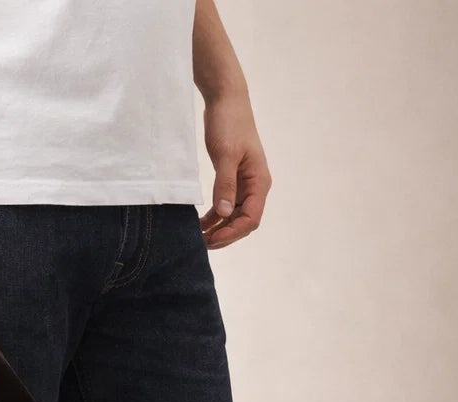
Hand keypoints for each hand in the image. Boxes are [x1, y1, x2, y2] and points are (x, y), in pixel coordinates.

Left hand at [199, 92, 271, 248]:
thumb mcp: (225, 155)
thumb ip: (225, 185)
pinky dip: (214, 217)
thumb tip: (224, 214)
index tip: (211, 240)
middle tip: (201, 244)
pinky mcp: (232, 179)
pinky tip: (200, 224)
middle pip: (243, 222)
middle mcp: (255, 186)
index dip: (232, 233)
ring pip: (233, 216)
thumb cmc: (229, 124)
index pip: (250, 219)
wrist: (226, 100)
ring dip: (218, 229)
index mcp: (259, 182)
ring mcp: (244, 184)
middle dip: (225, 235)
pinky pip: (225, 205)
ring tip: (199, 239)